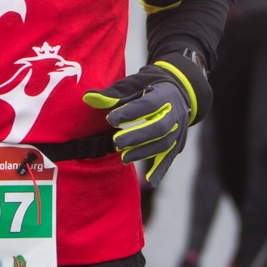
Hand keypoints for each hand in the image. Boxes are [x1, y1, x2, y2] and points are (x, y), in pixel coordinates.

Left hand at [83, 51, 210, 186]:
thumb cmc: (148, 87)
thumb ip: (112, 94)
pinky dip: (160, 170)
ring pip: (164, 144)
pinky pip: (169, 158)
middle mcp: (176, 112)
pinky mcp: (177, 143)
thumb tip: (88, 98)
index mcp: (164, 94)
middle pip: (159, 127)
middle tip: (116, 142)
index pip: (148, 104)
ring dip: (144, 152)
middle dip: (137, 136)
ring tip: (124, 158)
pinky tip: (150, 182)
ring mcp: (179, 129)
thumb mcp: (132, 85)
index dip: (129, 112)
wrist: (176, 90)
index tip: (110, 119)